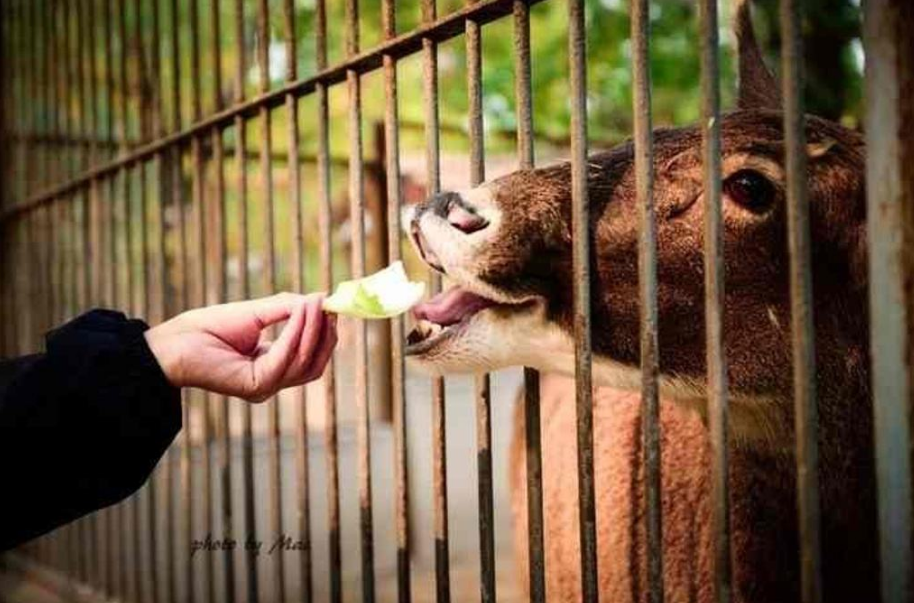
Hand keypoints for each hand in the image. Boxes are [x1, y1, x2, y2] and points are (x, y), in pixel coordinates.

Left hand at [144, 293, 337, 401]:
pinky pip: (285, 360)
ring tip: (314, 304)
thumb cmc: (209, 328)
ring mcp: (265, 388)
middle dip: (325, 335)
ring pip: (304, 364)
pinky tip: (298, 315)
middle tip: (329, 306)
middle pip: (315, 366)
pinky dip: (295, 335)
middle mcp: (273, 382)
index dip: (325, 335)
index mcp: (273, 368)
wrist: (175, 342)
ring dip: (312, 331)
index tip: (334, 308)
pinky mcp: (255, 386)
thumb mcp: (258, 312)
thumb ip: (289, 309)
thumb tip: (322, 298)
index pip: (311, 358)